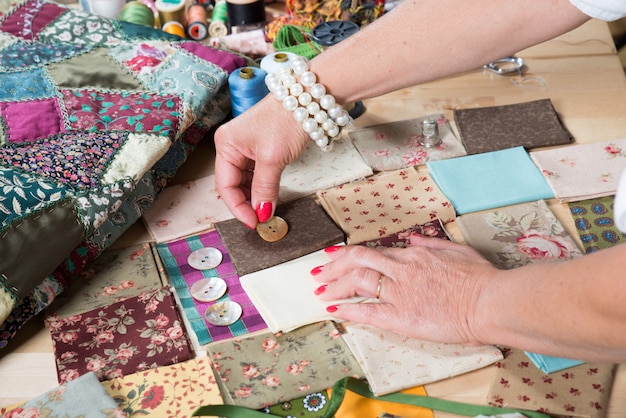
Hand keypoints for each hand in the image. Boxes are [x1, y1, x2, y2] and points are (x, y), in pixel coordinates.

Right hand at [214, 96, 309, 227]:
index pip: (225, 186)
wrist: (308, 100)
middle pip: (233, 185)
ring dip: (256, 197)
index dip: (238, 208)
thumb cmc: (286, 121)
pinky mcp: (261, 149)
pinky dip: (263, 188)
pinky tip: (270, 198)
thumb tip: (262, 214)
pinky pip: (257, 174)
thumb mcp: (272, 159)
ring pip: (246, 181)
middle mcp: (232, 146)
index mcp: (226, 145)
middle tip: (262, 221)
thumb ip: (264, 189)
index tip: (254, 223)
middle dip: (246, 204)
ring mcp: (246, 147)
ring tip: (268, 212)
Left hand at [312, 234, 498, 344]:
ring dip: (335, 285)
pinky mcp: (403, 317)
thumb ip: (430, 243)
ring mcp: (400, 292)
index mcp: (413, 255)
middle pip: (357, 261)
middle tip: (317, 274)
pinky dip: (348, 310)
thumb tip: (410, 239)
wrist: (491, 301)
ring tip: (320, 292)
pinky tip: (334, 310)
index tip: (332, 256)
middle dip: (332, 267)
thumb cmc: (481, 278)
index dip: (347, 254)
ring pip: (358, 281)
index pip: (372, 251)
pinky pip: (369, 311)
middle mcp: (401, 269)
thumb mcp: (456, 250)